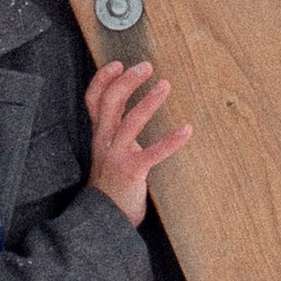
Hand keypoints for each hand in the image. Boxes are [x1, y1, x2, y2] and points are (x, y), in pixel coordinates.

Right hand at [84, 59, 190, 225]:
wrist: (104, 217)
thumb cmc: (111, 183)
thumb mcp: (109, 150)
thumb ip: (116, 129)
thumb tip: (128, 104)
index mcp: (100, 134)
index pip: (94, 99)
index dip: (103, 79)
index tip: (118, 63)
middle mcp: (104, 141)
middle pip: (109, 102)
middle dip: (127, 81)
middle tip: (146, 66)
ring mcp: (116, 156)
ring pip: (130, 122)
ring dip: (148, 101)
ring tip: (165, 85)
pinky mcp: (131, 172)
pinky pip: (152, 153)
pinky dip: (170, 141)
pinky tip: (187, 130)